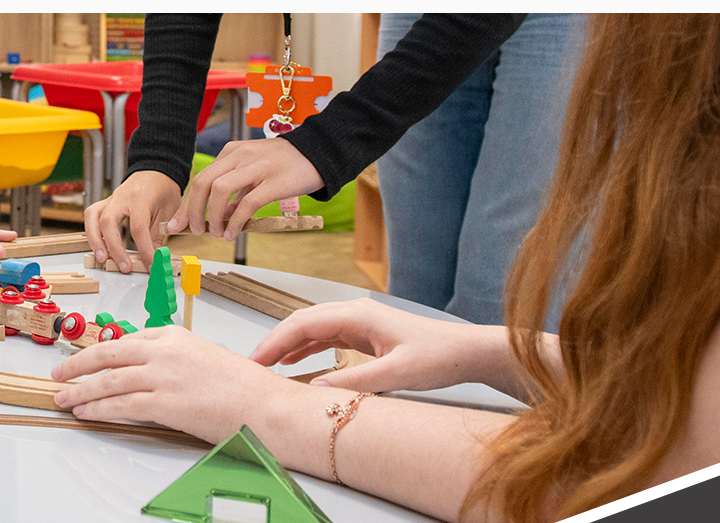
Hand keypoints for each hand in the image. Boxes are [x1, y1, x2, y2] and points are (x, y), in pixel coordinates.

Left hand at [52, 327, 302, 442]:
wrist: (267, 405)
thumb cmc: (245, 388)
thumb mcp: (206, 360)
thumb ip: (175, 363)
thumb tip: (151, 377)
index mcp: (176, 335)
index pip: (128, 340)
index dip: (101, 352)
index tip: (87, 359)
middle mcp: (165, 351)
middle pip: (108, 353)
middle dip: (78, 363)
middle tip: (60, 372)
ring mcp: (162, 375)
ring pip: (108, 380)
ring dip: (80, 390)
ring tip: (63, 398)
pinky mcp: (164, 403)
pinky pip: (119, 405)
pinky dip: (96, 408)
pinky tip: (84, 412)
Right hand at [83, 170, 180, 272]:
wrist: (156, 171)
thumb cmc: (163, 190)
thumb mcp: (168, 211)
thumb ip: (158, 235)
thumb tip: (154, 259)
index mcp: (140, 198)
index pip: (138, 227)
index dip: (144, 249)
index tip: (151, 264)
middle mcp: (121, 196)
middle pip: (108, 222)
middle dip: (114, 247)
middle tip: (123, 266)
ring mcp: (110, 199)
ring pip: (92, 217)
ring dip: (95, 240)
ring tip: (102, 259)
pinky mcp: (105, 203)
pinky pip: (91, 215)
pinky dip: (92, 232)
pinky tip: (98, 246)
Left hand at [175, 137, 324, 239]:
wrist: (319, 153)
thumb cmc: (284, 165)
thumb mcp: (254, 173)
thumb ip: (236, 193)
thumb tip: (220, 218)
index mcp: (232, 152)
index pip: (201, 179)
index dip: (187, 204)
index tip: (178, 225)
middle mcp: (240, 156)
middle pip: (204, 183)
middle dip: (194, 211)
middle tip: (196, 231)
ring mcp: (257, 167)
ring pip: (220, 191)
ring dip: (212, 216)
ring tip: (216, 233)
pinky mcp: (274, 182)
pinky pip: (248, 203)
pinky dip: (236, 221)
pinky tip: (234, 233)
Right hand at [250, 298, 510, 392]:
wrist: (466, 352)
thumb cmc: (438, 357)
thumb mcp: (397, 373)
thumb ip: (356, 381)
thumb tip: (316, 389)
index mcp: (358, 315)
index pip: (304, 323)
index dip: (275, 341)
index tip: (255, 360)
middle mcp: (355, 313)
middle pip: (303, 322)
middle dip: (275, 342)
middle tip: (252, 365)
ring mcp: (360, 322)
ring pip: (313, 329)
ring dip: (289, 345)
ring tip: (266, 366)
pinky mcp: (366, 334)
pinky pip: (327, 338)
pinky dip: (307, 348)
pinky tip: (295, 363)